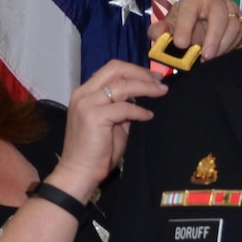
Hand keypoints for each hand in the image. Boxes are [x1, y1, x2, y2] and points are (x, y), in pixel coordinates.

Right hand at [47, 61, 166, 198]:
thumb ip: (122, 106)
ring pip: (122, 85)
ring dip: (146, 87)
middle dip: (141, 72)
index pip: (112, 69)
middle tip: (160, 81)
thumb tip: (142, 95)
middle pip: (116, 68)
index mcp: (86, 92)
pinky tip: (148, 116)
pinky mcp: (94, 116)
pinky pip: (124, 108)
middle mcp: (83, 93)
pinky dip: (139, 111)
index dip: (135, 70)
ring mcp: (87, 103)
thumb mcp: (112, 122)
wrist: (79, 172)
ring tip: (161, 93)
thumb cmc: (96, 150)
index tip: (154, 77)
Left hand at [148, 0, 241, 59]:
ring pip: (235, 27)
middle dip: (213, 37)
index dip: (184, 26)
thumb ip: (160, 30)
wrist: (202, 23)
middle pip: (220, 15)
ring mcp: (233, 11)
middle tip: (205, 56)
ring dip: (223, 46)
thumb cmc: (185, 22)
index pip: (190, 9)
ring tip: (211, 60)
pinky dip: (233, 49)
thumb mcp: (170, 24)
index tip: (180, 44)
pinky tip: (222, 59)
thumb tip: (157, 34)